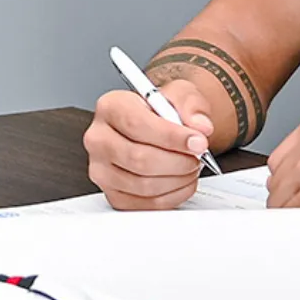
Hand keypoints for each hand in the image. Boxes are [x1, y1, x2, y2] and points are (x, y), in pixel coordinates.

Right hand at [84, 80, 215, 210]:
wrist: (159, 129)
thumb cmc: (163, 112)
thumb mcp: (180, 94)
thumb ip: (191, 105)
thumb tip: (200, 127)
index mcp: (110, 107)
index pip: (136, 125)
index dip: (171, 137)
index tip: (198, 142)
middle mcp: (99, 139)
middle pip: (139, 158)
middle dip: (178, 161)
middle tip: (197, 156)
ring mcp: (102, 170)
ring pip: (144, 185)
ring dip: (178, 179)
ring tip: (191, 167)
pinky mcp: (113, 195)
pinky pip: (146, 204)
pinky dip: (172, 196)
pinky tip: (182, 181)